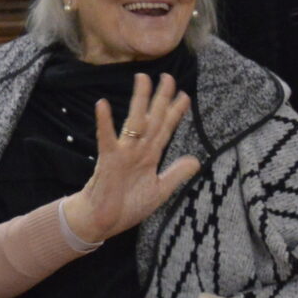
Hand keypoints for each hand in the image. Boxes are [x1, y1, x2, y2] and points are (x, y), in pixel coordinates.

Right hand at [60, 73, 199, 241]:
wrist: (101, 221)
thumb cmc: (126, 207)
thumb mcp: (159, 191)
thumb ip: (176, 175)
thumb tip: (196, 161)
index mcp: (149, 157)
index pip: (165, 129)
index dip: (175, 113)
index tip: (185, 95)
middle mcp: (137, 150)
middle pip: (152, 119)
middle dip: (161, 98)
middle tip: (168, 76)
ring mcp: (123, 153)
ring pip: (134, 122)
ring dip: (139, 101)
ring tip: (142, 80)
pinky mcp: (108, 161)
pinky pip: (106, 139)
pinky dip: (105, 123)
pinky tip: (103, 104)